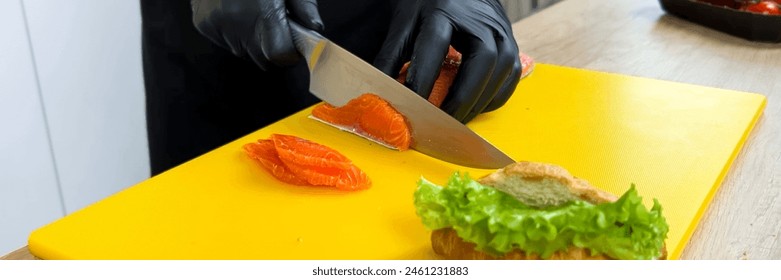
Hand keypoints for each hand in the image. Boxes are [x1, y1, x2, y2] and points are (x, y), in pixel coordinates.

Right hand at [191, 0, 323, 69]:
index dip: (289, 53)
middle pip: (261, 59)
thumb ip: (304, 6)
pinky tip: (235, 11)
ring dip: (250, 40)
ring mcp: (217, 25)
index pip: (279, 55)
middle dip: (272, 48)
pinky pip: (224, 42)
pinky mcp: (203, 24)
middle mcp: (238, 22)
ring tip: (252, 13)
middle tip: (274, 27)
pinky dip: (232, 33)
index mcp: (264, 11)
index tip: (293, 45)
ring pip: (242, 51)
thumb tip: (315, 28)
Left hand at [373, 0, 520, 122]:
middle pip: (481, 61)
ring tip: (455, 119)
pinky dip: (492, 98)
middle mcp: (479, 20)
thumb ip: (391, 57)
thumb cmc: (430, 8)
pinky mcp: (511, 44)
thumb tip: (378, 94)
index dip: (423, 81)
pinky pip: (509, 78)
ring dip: (478, 102)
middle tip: (441, 122)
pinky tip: (473, 106)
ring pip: (500, 71)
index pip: (435, 47)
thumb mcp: (405, 24)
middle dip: (461, 98)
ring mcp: (501, 31)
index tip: (412, 107)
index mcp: (444, 10)